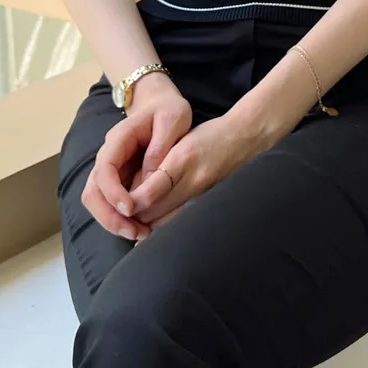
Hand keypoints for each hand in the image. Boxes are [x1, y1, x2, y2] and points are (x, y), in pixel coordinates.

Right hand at [80, 73, 191, 241]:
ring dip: (114, 222)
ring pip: (98, 201)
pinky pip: (112, 203)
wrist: (159, 103)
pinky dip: (122, 219)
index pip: (104, 170)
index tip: (130, 209)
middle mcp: (109, 156)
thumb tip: (150, 180)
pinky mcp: (120, 179)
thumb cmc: (168, 109)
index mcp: (118, 139)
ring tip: (140, 234)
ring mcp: (112, 169)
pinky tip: (141, 228)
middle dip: (109, 216)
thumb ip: (161, 146)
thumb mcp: (173, 119)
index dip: (113, 193)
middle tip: (134, 232)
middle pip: (93, 192)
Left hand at [128, 108, 283, 229]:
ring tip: (136, 227)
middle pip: (157, 210)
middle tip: (122, 219)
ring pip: (170, 220)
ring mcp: (205, 192)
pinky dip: (169, 226)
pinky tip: (159, 231)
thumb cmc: (211, 136)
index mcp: (182, 159)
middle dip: (136, 218)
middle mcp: (193, 179)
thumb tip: (135, 188)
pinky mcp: (212, 200)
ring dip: (151, 225)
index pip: (151, 190)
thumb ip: (159, 162)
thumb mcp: (182, 141)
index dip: (132, 203)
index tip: (121, 207)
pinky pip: (185, 219)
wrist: (247, 137)